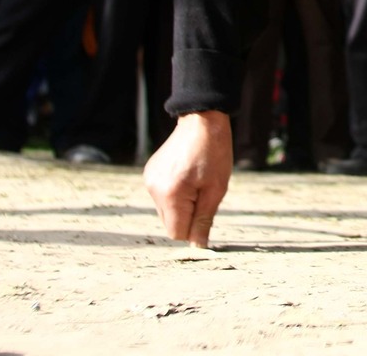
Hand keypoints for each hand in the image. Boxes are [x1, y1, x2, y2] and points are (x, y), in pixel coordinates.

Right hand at [143, 110, 232, 247]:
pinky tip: (187, 176)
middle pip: (170, 223)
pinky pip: (162, 196)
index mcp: (171, 195)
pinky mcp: (150, 174)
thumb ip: (204, 220)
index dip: (194, 229)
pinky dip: (175, 194)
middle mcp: (154, 190)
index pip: (177, 233)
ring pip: (166, 211)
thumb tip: (198, 246)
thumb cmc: (214, 153)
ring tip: (196, 182)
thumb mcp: (217, 189)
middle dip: (188, 217)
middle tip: (205, 194)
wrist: (202, 120)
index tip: (207, 214)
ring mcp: (149, 181)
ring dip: (182, 205)